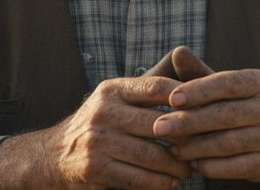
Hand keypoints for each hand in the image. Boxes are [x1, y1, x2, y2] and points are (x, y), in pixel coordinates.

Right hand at [0, 76, 191, 188]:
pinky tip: (172, 182)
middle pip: (159, 124)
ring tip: (191, 168)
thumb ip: (144, 91)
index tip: (207, 110)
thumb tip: (191, 80)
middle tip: (205, 146)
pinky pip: (138, 178)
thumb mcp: (113, 99)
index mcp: (112, 89)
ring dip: (177, 165)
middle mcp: (103, 111)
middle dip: (187, 138)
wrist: (52, 155)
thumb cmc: (97, 124)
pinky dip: (160, 182)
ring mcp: (98, 140)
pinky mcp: (95, 168)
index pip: (157, 88)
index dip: (186, 98)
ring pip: (152, 154)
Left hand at [150, 50, 259, 188]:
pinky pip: (236, 167)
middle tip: (159, 127)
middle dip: (189, 122)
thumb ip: (199, 73)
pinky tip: (192, 165)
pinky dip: (211, 166)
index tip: (171, 99)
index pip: (229, 83)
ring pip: (229, 143)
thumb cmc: (238, 108)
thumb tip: (177, 53)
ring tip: (172, 148)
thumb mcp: (223, 89)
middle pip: (226, 114)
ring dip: (196, 147)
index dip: (199, 90)